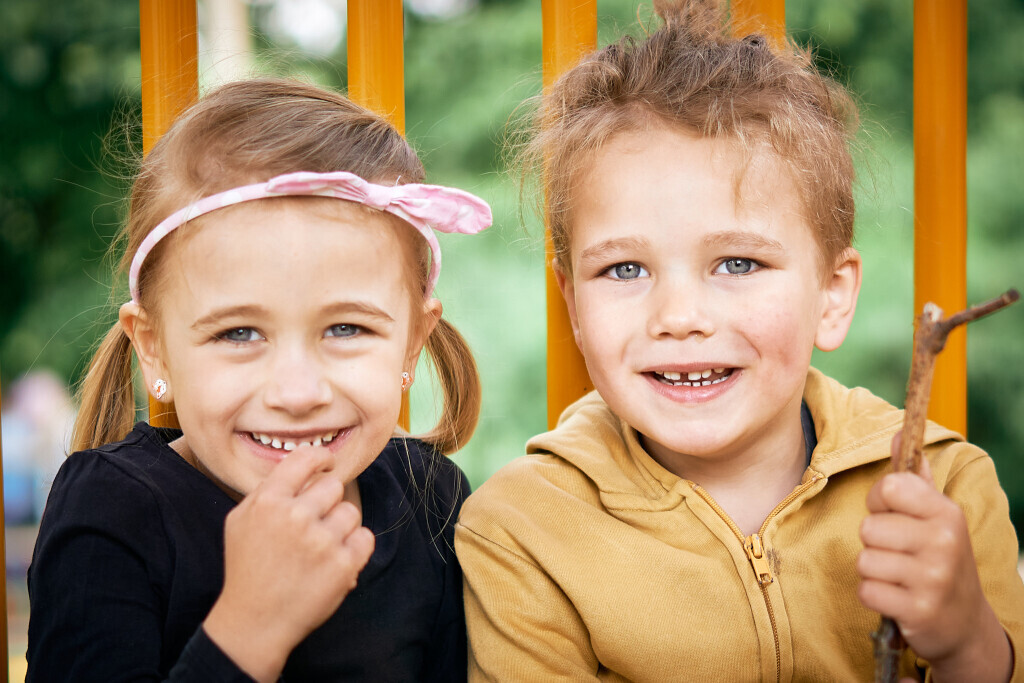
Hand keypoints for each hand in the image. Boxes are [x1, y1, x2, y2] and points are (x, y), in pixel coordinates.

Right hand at [204, 446, 375, 681]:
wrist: (255, 621)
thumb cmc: (247, 568)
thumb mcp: (240, 520)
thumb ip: (269, 490)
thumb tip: (303, 465)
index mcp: (268, 502)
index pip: (306, 459)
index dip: (321, 458)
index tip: (326, 465)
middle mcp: (295, 517)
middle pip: (333, 486)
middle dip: (326, 503)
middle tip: (313, 525)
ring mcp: (321, 541)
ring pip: (351, 511)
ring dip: (340, 527)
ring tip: (320, 547)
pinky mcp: (342, 565)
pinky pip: (365, 538)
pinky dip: (354, 548)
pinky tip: (335, 560)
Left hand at [857, 436, 1010, 681]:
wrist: (963, 621)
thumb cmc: (938, 556)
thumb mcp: (935, 515)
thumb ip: (913, 477)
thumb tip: (896, 433)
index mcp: (946, 512)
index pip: (889, 487)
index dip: (879, 501)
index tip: (893, 515)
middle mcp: (944, 542)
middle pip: (868, 528)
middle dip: (875, 543)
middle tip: (900, 554)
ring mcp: (933, 578)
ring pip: (865, 561)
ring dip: (874, 571)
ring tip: (899, 576)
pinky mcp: (918, 610)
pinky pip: (866, 591)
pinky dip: (874, 596)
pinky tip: (897, 597)